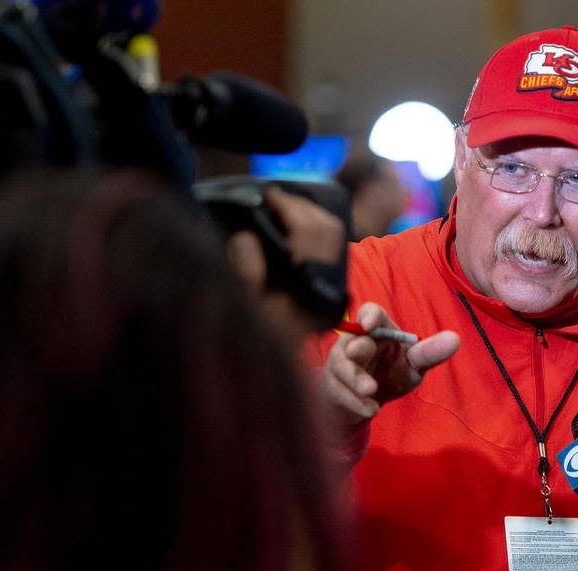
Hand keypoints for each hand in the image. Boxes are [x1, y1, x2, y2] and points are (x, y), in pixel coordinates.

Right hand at [226, 187, 346, 338]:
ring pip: (332, 238)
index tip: (269, 195)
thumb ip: (246, 270)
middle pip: (327, 230)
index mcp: (308, 285)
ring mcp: (329, 288)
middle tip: (276, 197)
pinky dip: (315, 232)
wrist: (272, 369)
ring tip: (284, 208)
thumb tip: (248, 236)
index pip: (310, 232)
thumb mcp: (245, 306)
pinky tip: (293, 230)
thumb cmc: (253, 338)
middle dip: (302, 208)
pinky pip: (329, 251)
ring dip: (311, 217)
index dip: (290, 207)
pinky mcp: (326, 292)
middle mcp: (326, 285)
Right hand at [321, 302, 458, 426]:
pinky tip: (371, 409)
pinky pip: (340, 392)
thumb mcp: (413, 364)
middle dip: (357, 349)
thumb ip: (429, 352)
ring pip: (342, 369)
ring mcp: (339, 365)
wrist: (365, 403)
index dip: (368, 315)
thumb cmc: (391, 373)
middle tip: (360, 354)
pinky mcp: (331, 387)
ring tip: (371, 392)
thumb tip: (455, 339)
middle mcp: (354, 342)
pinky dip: (356, 402)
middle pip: (352, 342)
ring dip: (356, 380)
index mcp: (376, 330)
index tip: (369, 324)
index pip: (369, 312)